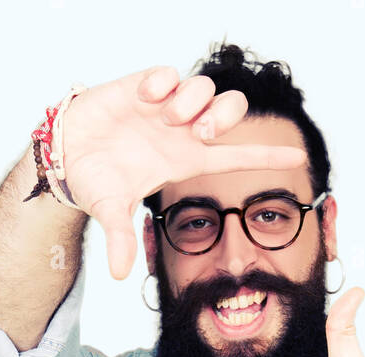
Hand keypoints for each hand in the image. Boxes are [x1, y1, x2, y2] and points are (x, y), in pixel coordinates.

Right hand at [60, 66, 306, 279]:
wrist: (65, 153)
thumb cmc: (94, 180)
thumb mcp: (109, 211)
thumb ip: (120, 238)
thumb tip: (119, 274)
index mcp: (184, 161)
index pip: (235, 158)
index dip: (267, 156)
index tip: (299, 156)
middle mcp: (181, 132)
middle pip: (228, 112)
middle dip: (224, 117)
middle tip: (201, 131)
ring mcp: (164, 107)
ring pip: (203, 88)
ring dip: (193, 101)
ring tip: (167, 116)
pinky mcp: (142, 86)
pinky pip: (168, 73)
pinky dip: (163, 82)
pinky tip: (146, 98)